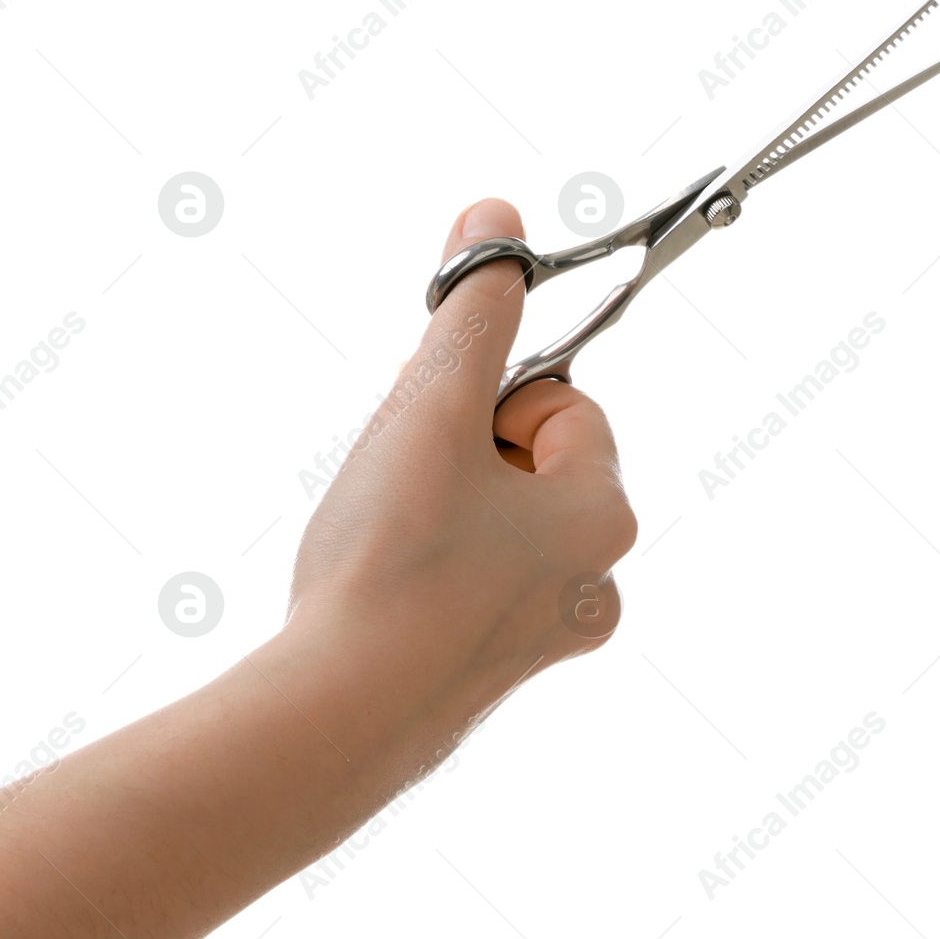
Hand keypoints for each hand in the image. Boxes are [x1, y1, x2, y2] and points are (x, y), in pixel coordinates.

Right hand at [286, 197, 639, 778]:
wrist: (337, 717)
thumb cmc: (393, 562)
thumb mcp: (432, 407)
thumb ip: (473, 309)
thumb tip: (498, 220)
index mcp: (602, 514)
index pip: (563, 405)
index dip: (488, 393)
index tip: (427, 411)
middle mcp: (593, 581)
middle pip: (528, 464)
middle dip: (458, 446)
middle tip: (396, 465)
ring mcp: (543, 637)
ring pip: (495, 524)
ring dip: (439, 501)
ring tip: (378, 527)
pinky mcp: (488, 674)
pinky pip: (467, 583)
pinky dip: (426, 564)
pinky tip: (375, 581)